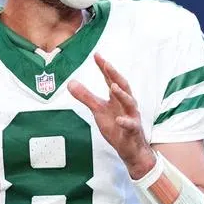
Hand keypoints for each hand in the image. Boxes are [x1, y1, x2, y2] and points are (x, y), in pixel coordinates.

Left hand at [69, 54, 155, 178]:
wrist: (130, 148)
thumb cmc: (116, 126)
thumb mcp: (98, 110)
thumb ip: (86, 97)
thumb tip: (70, 83)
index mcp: (117, 98)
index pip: (110, 80)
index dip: (104, 68)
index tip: (97, 55)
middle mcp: (126, 104)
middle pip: (123, 86)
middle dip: (115, 75)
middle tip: (107, 64)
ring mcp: (131, 116)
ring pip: (130, 103)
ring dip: (122, 94)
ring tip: (114, 86)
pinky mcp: (133, 130)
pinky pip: (130, 125)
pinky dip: (125, 122)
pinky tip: (119, 120)